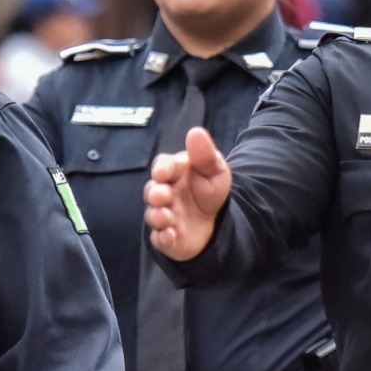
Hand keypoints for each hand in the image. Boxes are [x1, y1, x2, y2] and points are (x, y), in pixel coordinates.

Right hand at [144, 126, 231, 262]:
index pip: (163, 166)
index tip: (163, 172)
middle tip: (162, 196)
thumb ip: (205, 154)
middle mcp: (164, 193)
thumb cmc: (209, 190)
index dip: (162, 168)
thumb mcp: (215, 170)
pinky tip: (170, 236)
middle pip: (153, 191)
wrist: (218, 221)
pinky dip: (163, 238)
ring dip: (157, 216)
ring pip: (153, 215)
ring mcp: (164, 215)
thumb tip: (196, 131)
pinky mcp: (167, 237)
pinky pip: (160, 239)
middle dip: (155, 193)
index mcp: (174, 173)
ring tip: (165, 216)